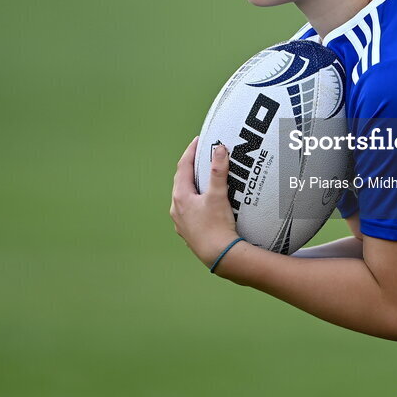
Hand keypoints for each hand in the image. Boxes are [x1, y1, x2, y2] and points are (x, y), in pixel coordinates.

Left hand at [169, 136, 239, 267]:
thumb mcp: (218, 195)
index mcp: (181, 196)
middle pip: (181, 181)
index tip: (198, 140)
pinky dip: (195, 201)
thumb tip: (219, 149)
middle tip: (200, 155)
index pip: (183, 167)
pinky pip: (189, 211)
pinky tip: (203, 204)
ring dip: (191, 185)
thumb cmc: (217, 226)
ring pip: (184, 197)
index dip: (190, 151)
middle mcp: (176, 208)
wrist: (218, 255)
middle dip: (190, 167)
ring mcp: (181, 222)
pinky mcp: (188, 232)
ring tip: (202, 178)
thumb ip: (218, 171)